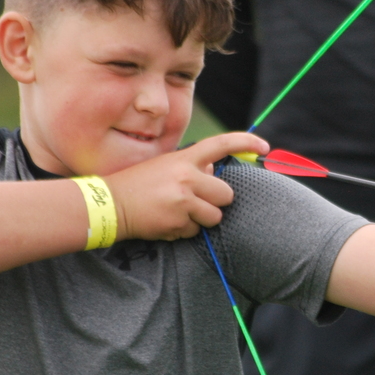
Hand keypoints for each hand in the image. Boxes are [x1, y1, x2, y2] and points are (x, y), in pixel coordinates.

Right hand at [107, 131, 268, 240]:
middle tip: (197, 201)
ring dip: (201, 219)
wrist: (110, 205)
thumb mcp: (165, 166)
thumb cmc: (138, 184)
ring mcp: (184, 201)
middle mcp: (187, 177)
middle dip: (217, 201)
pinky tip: (165, 222)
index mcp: (184, 158)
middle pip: (226, 194)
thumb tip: (215, 172)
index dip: (246, 142)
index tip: (264, 146)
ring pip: (215, 217)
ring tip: (177, 213)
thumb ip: (192, 168)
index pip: (221, 144)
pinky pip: (195, 231)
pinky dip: (184, 230)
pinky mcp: (178, 223)